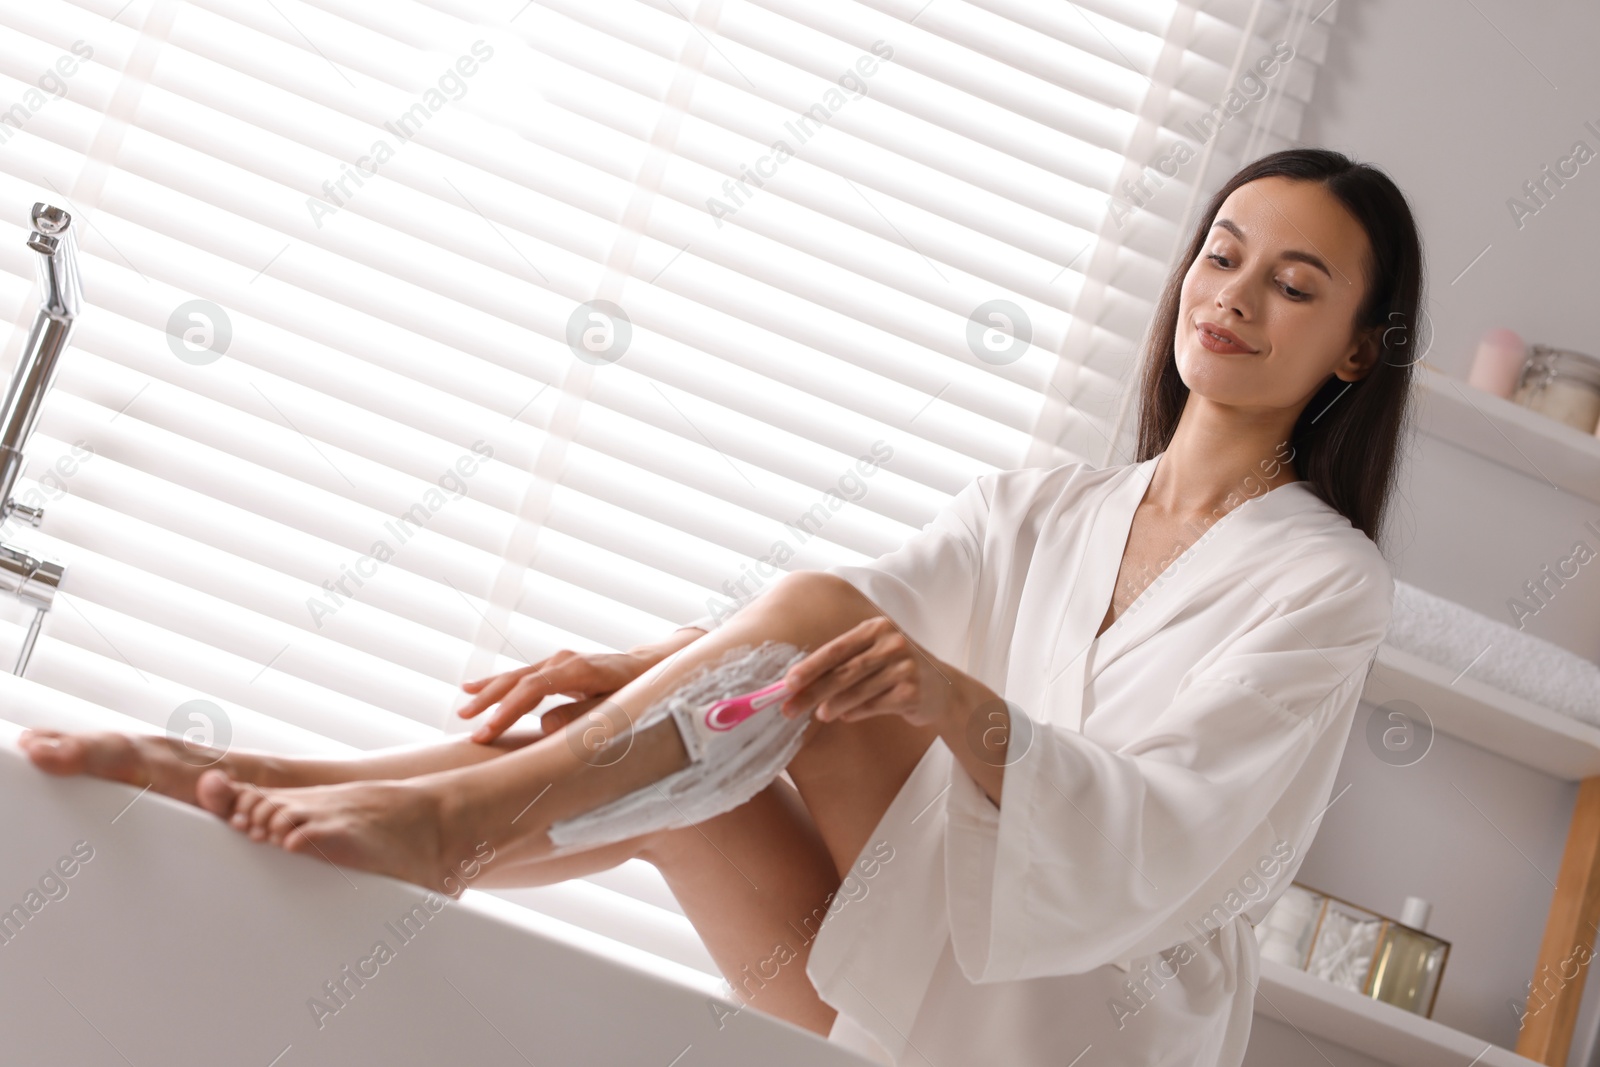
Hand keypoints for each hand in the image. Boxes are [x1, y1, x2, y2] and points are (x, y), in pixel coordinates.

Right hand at [456, 649, 656, 743]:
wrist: (649, 668)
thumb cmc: (637, 692)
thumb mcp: (617, 708)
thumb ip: (583, 717)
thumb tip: (545, 726)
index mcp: (579, 669)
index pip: (533, 690)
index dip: (508, 711)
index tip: (487, 732)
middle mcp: (564, 661)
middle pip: (518, 680)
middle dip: (490, 702)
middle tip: (467, 725)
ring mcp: (558, 662)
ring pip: (516, 677)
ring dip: (489, 693)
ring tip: (464, 709)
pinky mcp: (555, 668)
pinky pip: (521, 677)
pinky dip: (498, 684)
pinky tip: (474, 688)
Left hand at [778, 617, 958, 727]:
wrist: (944, 688)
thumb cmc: (898, 669)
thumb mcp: (876, 653)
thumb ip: (845, 663)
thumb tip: (800, 682)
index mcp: (877, 628)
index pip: (836, 648)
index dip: (809, 666)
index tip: (787, 682)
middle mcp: (892, 643)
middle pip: (843, 671)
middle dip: (813, 691)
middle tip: (789, 707)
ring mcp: (905, 667)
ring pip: (858, 690)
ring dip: (833, 705)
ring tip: (818, 715)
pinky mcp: (912, 691)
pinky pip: (875, 705)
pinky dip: (856, 712)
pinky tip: (844, 717)